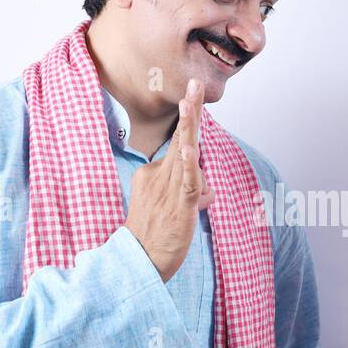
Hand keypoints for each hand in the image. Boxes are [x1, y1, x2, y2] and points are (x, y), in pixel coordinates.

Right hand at [123, 79, 214, 282]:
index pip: (180, 151)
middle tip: (194, 84)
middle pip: (179, 139)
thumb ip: (190, 194)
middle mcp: (158, 176)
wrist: (139, 263)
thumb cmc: (155, 238)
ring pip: (184, 152)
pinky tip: (191, 149)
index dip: (189, 129)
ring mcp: (168, 189)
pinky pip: (187, 181)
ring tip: (191, 100)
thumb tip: (208, 191)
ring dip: (189, 126)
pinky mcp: (179, 205)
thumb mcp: (172, 208)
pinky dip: (190, 165)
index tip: (192, 98)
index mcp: (153, 174)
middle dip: (189, 111)